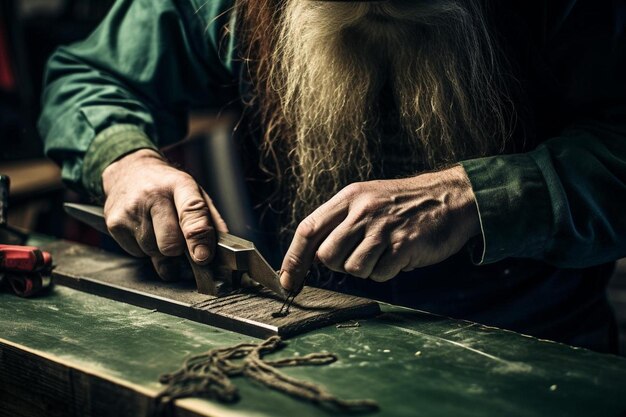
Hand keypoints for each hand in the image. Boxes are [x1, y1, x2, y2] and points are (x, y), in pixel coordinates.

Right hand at [102, 149, 227, 279]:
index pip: (191, 211)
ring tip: (159, 228)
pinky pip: (137, 253)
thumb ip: (210, 219)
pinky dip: (145, 248)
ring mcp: (130, 210)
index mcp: (180, 185)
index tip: (202, 256)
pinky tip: (145, 229)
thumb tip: (224, 248)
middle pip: (170, 243)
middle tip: (180, 239)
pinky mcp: (114, 224)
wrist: (128, 170)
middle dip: (179, 250)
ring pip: (154, 252)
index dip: (198, 237)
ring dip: (161, 249)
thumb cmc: (166, 186)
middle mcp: (152, 195)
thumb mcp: (193, 191)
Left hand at [280, 165, 479, 290]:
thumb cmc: (404, 203)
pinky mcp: (403, 245)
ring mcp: (383, 228)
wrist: (450, 197)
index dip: (293, 259)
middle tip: (361, 254)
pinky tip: (400, 255)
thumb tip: (312, 255)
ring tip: (384, 252)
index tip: (288, 281)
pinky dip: (387, 272)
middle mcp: (362, 210)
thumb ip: (339, 222)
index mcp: (349, 197)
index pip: (308, 229)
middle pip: (327, 255)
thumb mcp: (366, 199)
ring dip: (366, 269)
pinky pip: (380, 274)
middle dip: (339, 264)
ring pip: (353, 269)